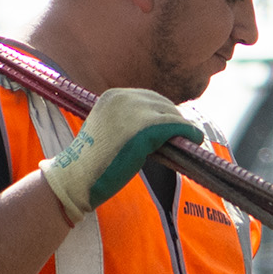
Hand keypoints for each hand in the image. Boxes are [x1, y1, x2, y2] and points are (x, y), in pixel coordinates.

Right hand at [47, 87, 197, 215]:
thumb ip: (129, 121)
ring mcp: (134, 111)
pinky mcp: (144, 127)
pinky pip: (174, 126)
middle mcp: (123, 97)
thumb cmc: (92, 162)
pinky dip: (188, 132)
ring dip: (182, 126)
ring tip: (191, 137)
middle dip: (174, 117)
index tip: (172, 122)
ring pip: (170, 114)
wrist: (77, 177)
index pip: (146, 97)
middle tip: (185, 132)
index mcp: (111, 96)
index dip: (162, 111)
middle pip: (160, 103)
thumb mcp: (108, 129)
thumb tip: (160, 126)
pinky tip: (195, 139)